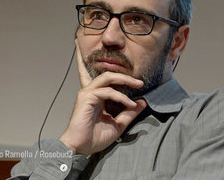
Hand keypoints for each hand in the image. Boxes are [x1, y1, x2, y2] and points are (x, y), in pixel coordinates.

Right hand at [60, 41, 146, 155]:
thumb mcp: (119, 124)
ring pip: (108, 78)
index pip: (108, 80)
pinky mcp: (86, 98)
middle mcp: (92, 92)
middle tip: (140, 82)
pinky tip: (129, 104)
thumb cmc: (95, 137)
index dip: (123, 79)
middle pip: (110, 75)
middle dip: (126, 77)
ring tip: (138, 86)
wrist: (80, 148)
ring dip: (124, 80)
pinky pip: (106, 91)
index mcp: (98, 96)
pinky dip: (120, 96)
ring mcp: (88, 94)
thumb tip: (142, 102)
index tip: (138, 83)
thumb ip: (129, 112)